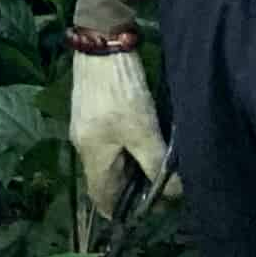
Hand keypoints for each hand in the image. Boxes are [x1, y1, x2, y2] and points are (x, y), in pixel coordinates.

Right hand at [69, 45, 174, 211]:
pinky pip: (108, 142)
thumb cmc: (122, 93)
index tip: (149, 212)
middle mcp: (83, 145)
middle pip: (106, 180)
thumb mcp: (144, 131)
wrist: (103, 44)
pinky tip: (144, 138)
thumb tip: (172, 194)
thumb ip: (156, 166)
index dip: (122, 212)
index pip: (101, 199)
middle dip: (131, 188)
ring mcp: (85, 126)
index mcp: (91, 156)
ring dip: (130, 166)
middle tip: (163, 184)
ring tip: (157, 161)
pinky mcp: (90, 111)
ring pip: (109, 160)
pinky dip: (126, 148)